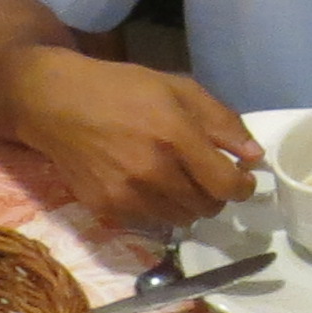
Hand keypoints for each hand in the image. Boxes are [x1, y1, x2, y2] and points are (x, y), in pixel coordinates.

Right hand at [5, 46, 263, 228]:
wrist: (57, 104)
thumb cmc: (123, 89)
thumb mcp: (179, 89)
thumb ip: (221, 122)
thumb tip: (254, 156)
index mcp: (175, 137)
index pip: (225, 184)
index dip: (243, 187)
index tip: (244, 179)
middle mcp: (152, 172)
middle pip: (207, 207)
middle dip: (216, 194)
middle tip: (209, 176)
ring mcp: (127, 195)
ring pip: (181, 220)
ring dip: (189, 204)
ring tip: (180, 180)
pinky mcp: (105, 209)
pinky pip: (150, 223)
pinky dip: (160, 210)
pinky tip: (151, 186)